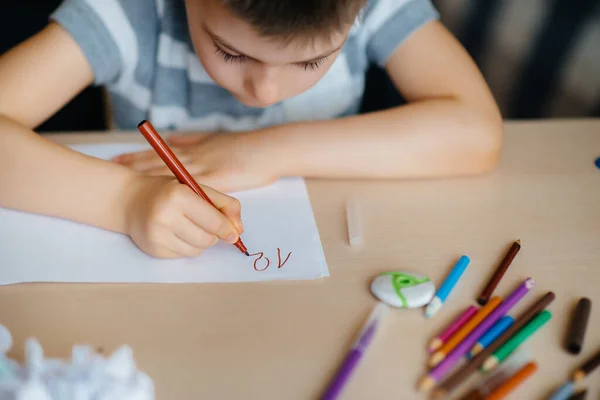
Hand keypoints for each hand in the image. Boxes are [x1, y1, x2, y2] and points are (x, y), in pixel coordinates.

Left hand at [113, 132, 278, 191]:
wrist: (266, 150)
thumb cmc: (245, 147)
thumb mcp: (215, 139)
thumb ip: (194, 140)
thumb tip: (174, 138)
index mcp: (195, 150)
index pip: (161, 152)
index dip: (139, 155)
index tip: (118, 156)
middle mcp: (195, 158)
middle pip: (159, 161)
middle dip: (135, 164)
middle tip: (110, 164)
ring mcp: (204, 168)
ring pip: (170, 172)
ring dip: (148, 174)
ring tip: (126, 176)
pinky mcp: (216, 179)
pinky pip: (190, 187)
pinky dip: (174, 190)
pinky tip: (159, 193)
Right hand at [124, 175, 243, 258]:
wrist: (129, 201)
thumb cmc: (168, 192)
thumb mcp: (196, 188)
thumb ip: (223, 204)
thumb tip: (239, 230)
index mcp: (178, 196)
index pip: (213, 221)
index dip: (227, 229)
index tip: (234, 233)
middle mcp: (165, 216)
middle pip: (207, 239)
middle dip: (213, 235)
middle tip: (206, 225)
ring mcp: (157, 235)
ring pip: (197, 250)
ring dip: (201, 242)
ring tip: (190, 227)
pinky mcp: (154, 250)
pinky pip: (183, 255)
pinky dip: (186, 246)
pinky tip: (176, 233)